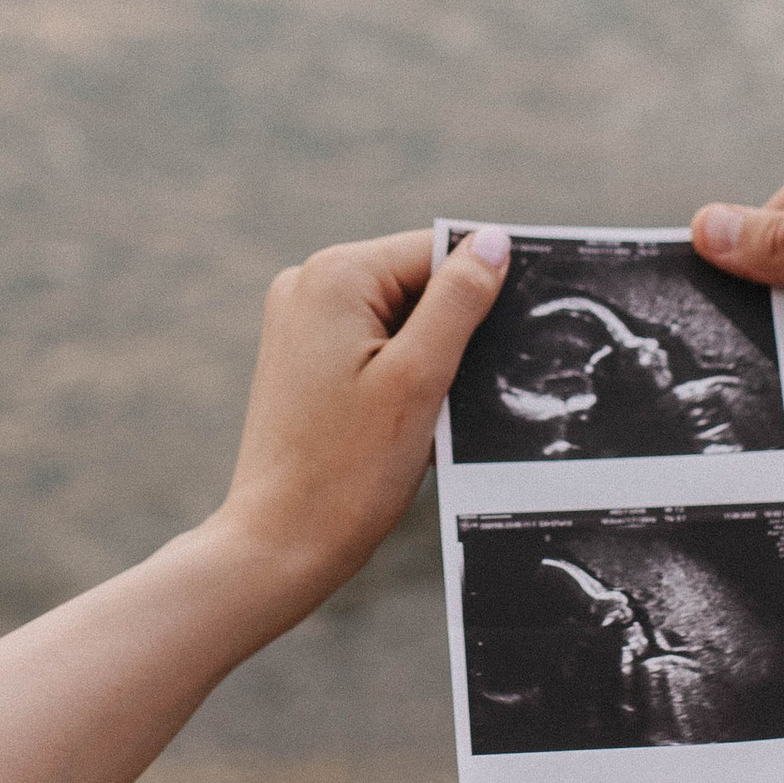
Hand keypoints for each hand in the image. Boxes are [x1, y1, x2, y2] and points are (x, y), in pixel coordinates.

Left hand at [211, 228, 508, 615]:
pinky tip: (401, 426)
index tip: (502, 344)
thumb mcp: (420, 377)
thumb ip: (459, 301)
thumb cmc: (349, 468)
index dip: (479, 295)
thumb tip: (492, 240)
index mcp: (336, 275)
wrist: (281, 541)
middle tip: (455, 392)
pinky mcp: (301, 357)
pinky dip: (402, 378)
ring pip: (399, 319)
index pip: (435, 253)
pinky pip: (373, 346)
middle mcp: (308, 284)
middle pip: (416, 284)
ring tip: (422, 416)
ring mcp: (299, 321)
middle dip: (451, 334)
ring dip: (428, 362)